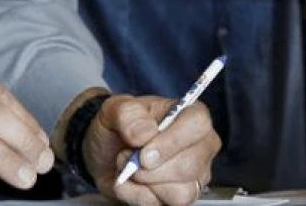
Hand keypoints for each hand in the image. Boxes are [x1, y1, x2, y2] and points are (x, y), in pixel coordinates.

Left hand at [81, 95, 220, 205]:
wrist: (105, 152)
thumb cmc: (119, 126)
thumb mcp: (114, 109)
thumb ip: (128, 114)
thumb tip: (145, 134)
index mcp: (190, 115)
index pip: (198, 124)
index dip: (172, 140)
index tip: (144, 153)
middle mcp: (199, 146)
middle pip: (189, 165)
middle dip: (150, 168)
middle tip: (127, 156)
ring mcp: (194, 175)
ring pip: (181, 193)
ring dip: (145, 183)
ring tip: (129, 168)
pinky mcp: (180, 197)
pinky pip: (162, 205)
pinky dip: (138, 195)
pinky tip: (130, 182)